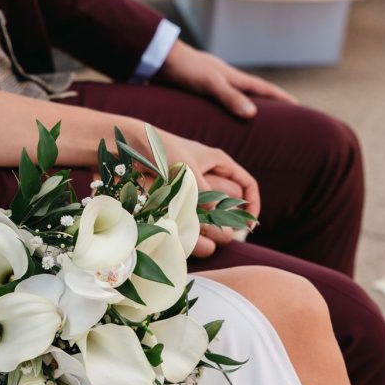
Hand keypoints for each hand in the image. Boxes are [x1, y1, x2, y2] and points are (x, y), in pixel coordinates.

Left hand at [155, 130, 260, 258]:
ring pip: (211, 212)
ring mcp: (193, 186)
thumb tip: (218, 220)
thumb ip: (205, 195)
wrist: (132, 144)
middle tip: (227, 236)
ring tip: (210, 240)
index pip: (246, 184)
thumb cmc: (162, 148)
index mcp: (218, 162)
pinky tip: (192, 235)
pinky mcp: (177, 197)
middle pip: (230, 202)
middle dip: (231, 219)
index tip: (250, 224)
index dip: (252, 204)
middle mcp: (208, 175)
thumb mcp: (189, 170)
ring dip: (212, 226)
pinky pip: (192, 215)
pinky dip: (194, 226)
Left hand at [162, 40, 296, 118]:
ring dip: (244, 109)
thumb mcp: (210, 84)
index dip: (281, 99)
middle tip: (281, 120)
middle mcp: (225, 80)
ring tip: (253, 125)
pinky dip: (224, 112)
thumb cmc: (185, 69)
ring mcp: (211, 84)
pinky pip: (217, 103)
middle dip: (267, 105)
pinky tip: (220, 120)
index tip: (299, 107)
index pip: (264, 89)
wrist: (158, 57)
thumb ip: (229, 98)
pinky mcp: (196, 90)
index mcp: (233, 77)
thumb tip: (253, 114)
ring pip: (234, 99)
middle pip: (252, 94)